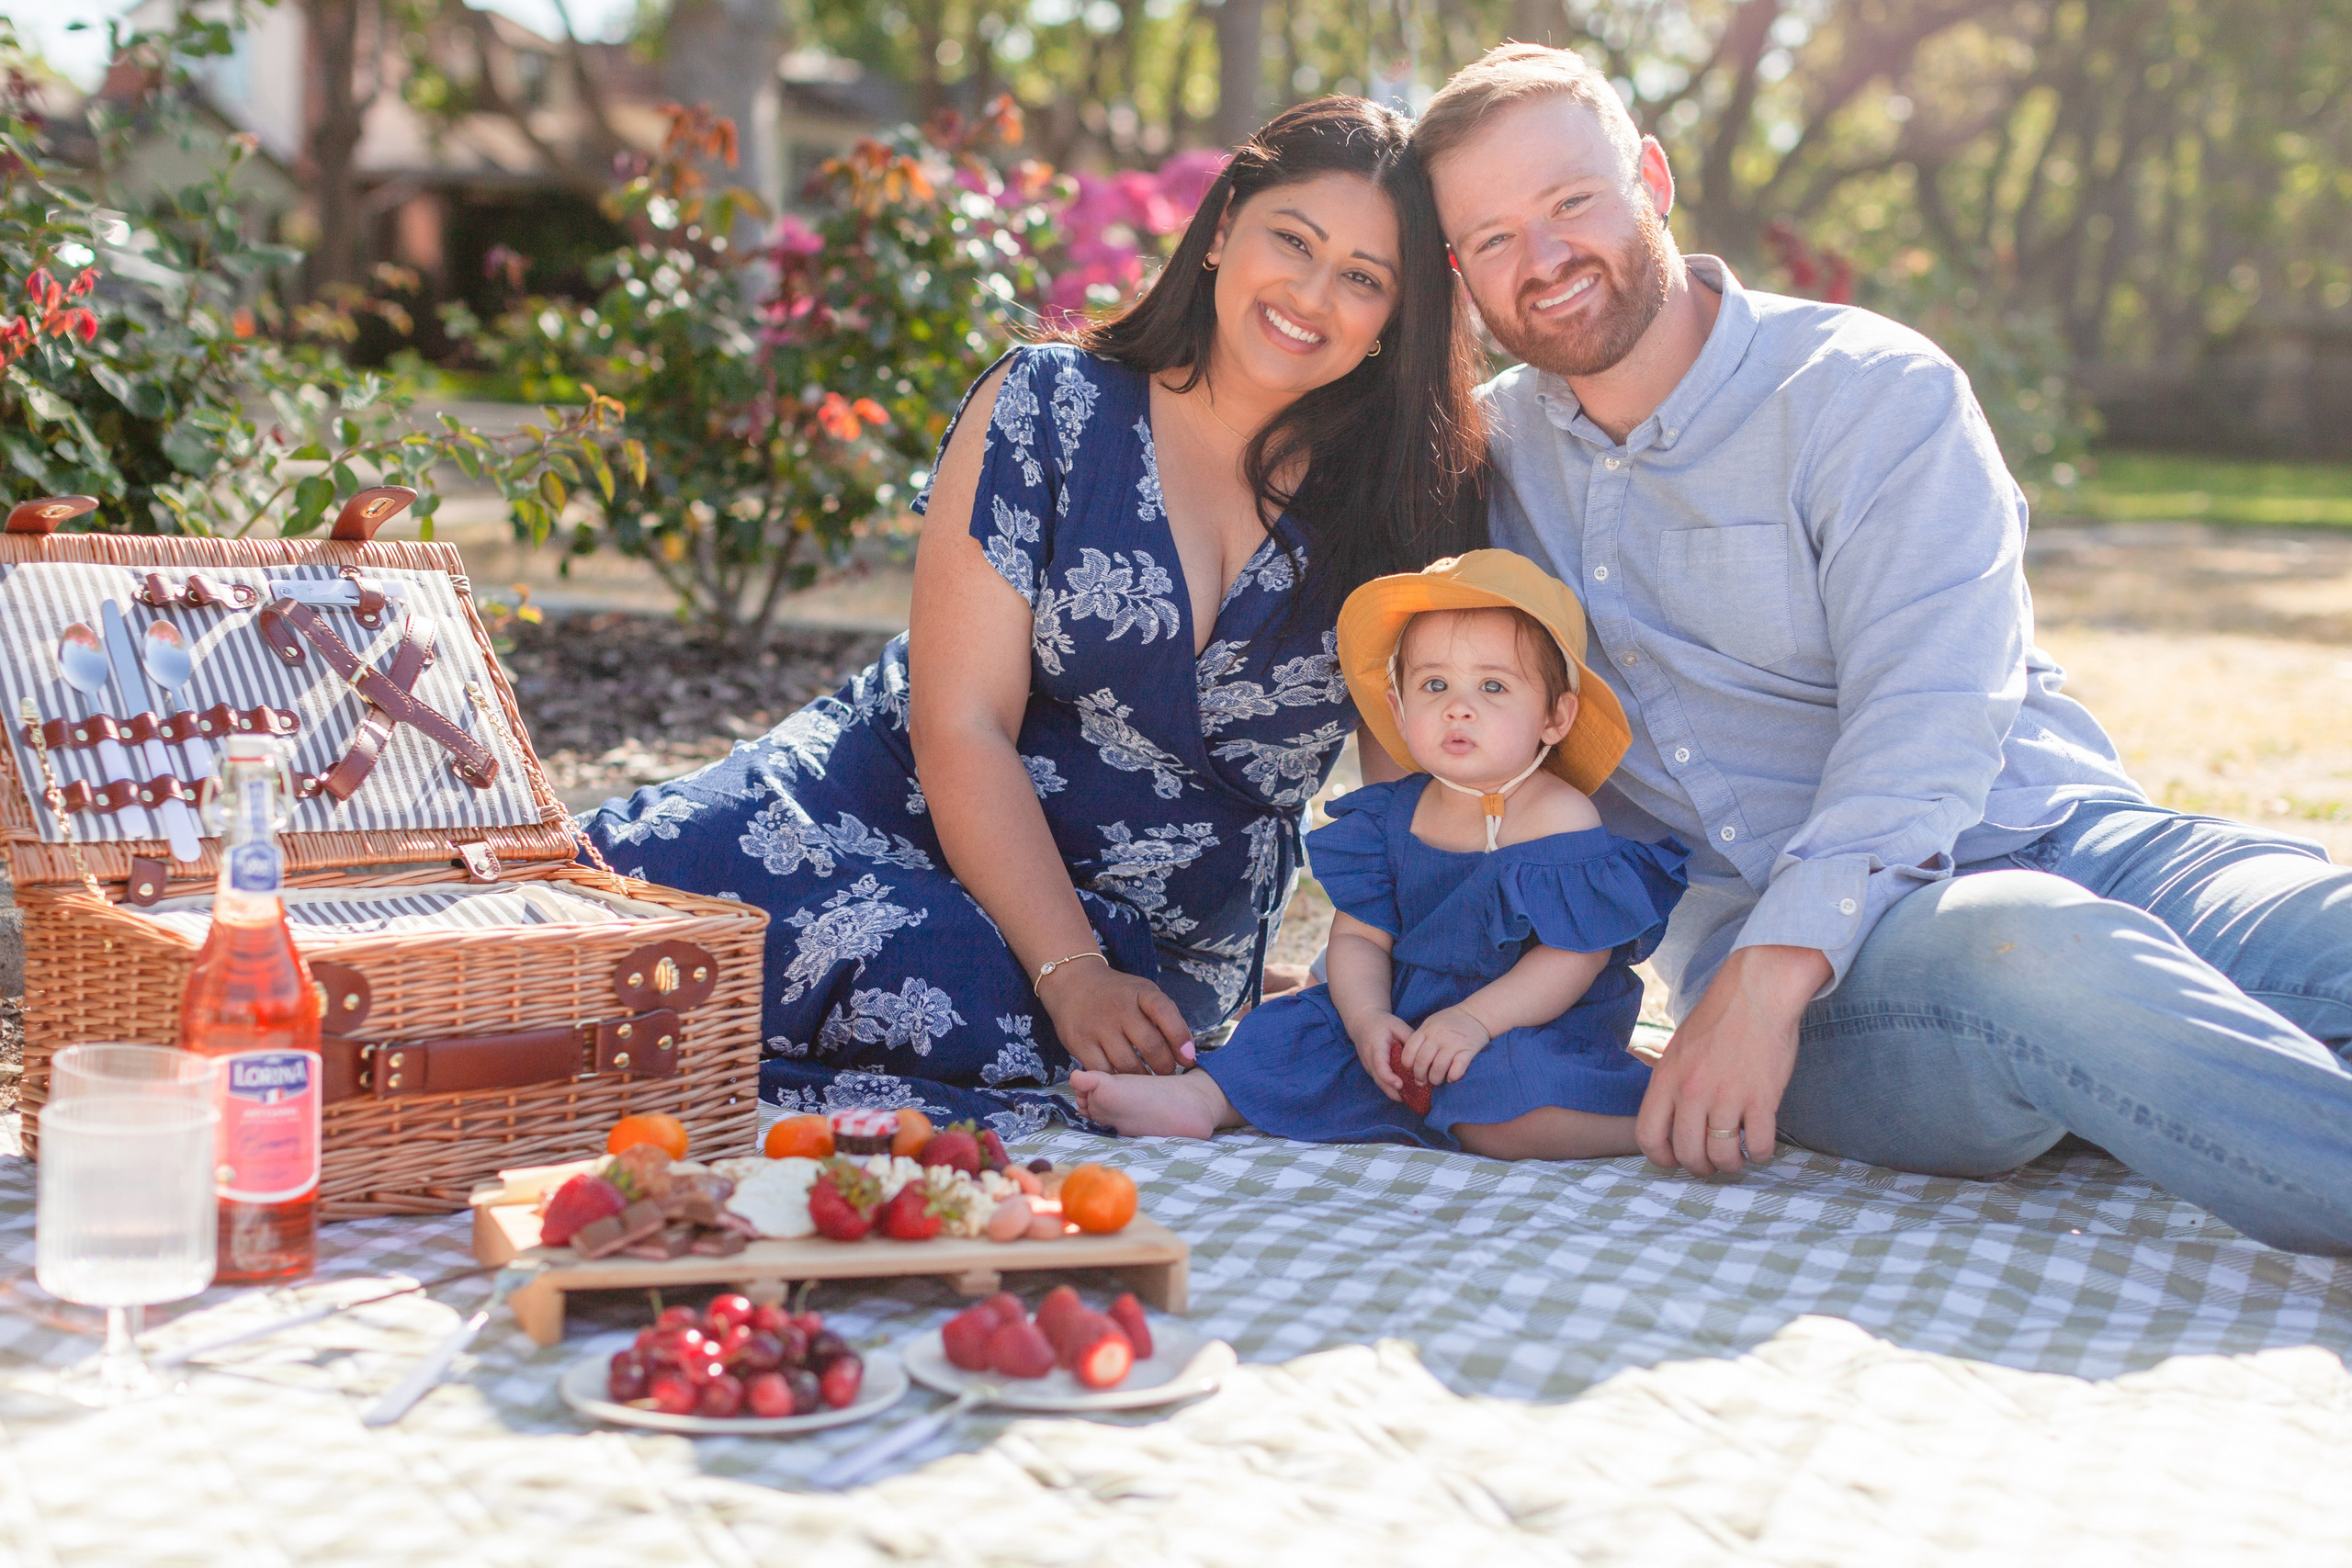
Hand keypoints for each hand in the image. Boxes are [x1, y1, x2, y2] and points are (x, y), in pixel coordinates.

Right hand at [1038, 962, 1191, 1075]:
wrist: (1073, 983)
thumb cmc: (1118, 995)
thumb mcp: (1143, 993)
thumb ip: (1166, 1018)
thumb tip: (1187, 1054)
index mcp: (1140, 992)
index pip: (1164, 1012)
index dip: (1180, 1037)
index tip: (1188, 1057)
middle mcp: (1119, 1008)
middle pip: (1150, 1045)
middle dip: (1165, 1066)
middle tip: (1168, 1074)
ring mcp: (1097, 1026)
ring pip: (1128, 1065)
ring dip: (1143, 1078)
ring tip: (1149, 1080)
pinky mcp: (1080, 1044)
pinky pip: (1103, 1073)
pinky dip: (1117, 1082)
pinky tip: (1123, 1082)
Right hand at [1347, 1011, 1413, 1102]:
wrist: (1362, 1023)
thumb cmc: (1382, 1023)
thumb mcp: (1397, 1025)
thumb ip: (1410, 1038)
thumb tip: (1424, 1052)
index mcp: (1376, 1047)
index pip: (1380, 1066)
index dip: (1389, 1077)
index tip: (1400, 1085)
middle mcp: (1369, 1060)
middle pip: (1380, 1081)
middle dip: (1395, 1093)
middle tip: (1414, 1100)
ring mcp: (1369, 1067)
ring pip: (1381, 1085)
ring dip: (1395, 1093)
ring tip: (1414, 1099)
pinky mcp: (1372, 1071)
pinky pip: (1382, 1083)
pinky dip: (1392, 1089)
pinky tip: (1408, 1092)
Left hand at [1401, 1006, 1490, 1086]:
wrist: (1476, 1015)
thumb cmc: (1451, 1022)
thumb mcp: (1431, 1023)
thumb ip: (1421, 1038)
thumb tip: (1410, 1061)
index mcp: (1427, 1029)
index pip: (1409, 1050)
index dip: (1407, 1064)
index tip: (1410, 1069)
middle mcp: (1438, 1036)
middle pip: (1422, 1062)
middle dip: (1419, 1076)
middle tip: (1421, 1081)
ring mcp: (1453, 1043)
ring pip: (1438, 1069)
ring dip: (1435, 1079)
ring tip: (1436, 1080)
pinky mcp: (1468, 1050)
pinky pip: (1457, 1070)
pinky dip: (1452, 1077)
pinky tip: (1451, 1077)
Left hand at [1635, 944, 1827, 1174]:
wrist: (1757, 991)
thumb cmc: (1718, 1017)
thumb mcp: (1677, 1048)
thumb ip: (1670, 1083)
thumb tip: (1665, 1116)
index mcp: (1666, 1079)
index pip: (1648, 1137)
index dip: (1662, 1158)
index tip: (1677, 1159)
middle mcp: (1692, 1092)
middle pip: (1688, 1154)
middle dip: (1701, 1168)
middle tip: (1713, 1162)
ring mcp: (1727, 1097)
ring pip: (1723, 1156)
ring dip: (1732, 1165)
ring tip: (1738, 1156)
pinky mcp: (1762, 1098)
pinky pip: (1760, 1145)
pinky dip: (1761, 1153)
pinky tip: (1761, 1143)